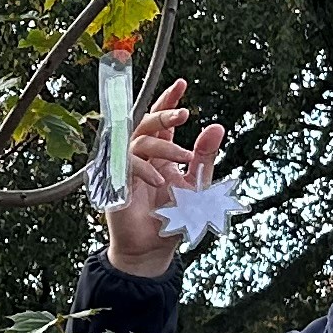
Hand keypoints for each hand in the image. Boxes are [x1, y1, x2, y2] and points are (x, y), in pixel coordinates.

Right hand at [103, 79, 229, 277]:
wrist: (153, 249)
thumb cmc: (174, 219)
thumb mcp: (197, 185)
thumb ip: (205, 156)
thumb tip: (216, 126)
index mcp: (161, 155)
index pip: (162, 122)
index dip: (168, 101)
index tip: (181, 84)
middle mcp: (143, 157)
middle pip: (146, 123)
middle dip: (164, 113)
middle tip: (183, 113)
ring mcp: (127, 167)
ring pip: (139, 140)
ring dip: (163, 146)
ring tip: (183, 160)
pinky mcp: (116, 181)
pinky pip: (127, 163)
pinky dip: (145, 169)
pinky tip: (161, 182)